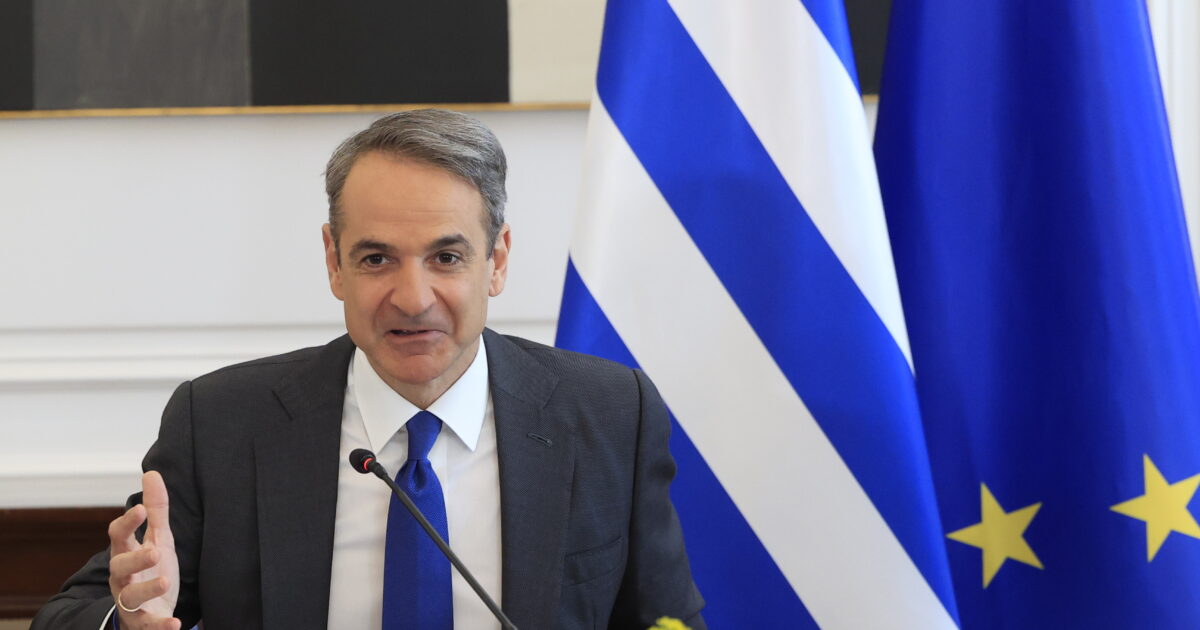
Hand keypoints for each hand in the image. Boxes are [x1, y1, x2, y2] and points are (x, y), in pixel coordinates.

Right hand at [107, 471, 181, 629]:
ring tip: (165, 581)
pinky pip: (148, 625)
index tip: (139, 509)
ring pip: (130, 596)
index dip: (127, 523)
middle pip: (119, 567)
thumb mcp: (158, 538)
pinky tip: (175, 624)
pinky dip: (160, 626)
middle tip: (154, 551)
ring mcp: (130, 601)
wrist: (151, 609)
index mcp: (126, 553)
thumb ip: (155, 510)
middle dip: (135, 559)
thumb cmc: (151, 569)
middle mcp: (122, 577)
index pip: (118, 536)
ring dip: (147, 588)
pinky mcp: (142, 622)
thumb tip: (151, 473)